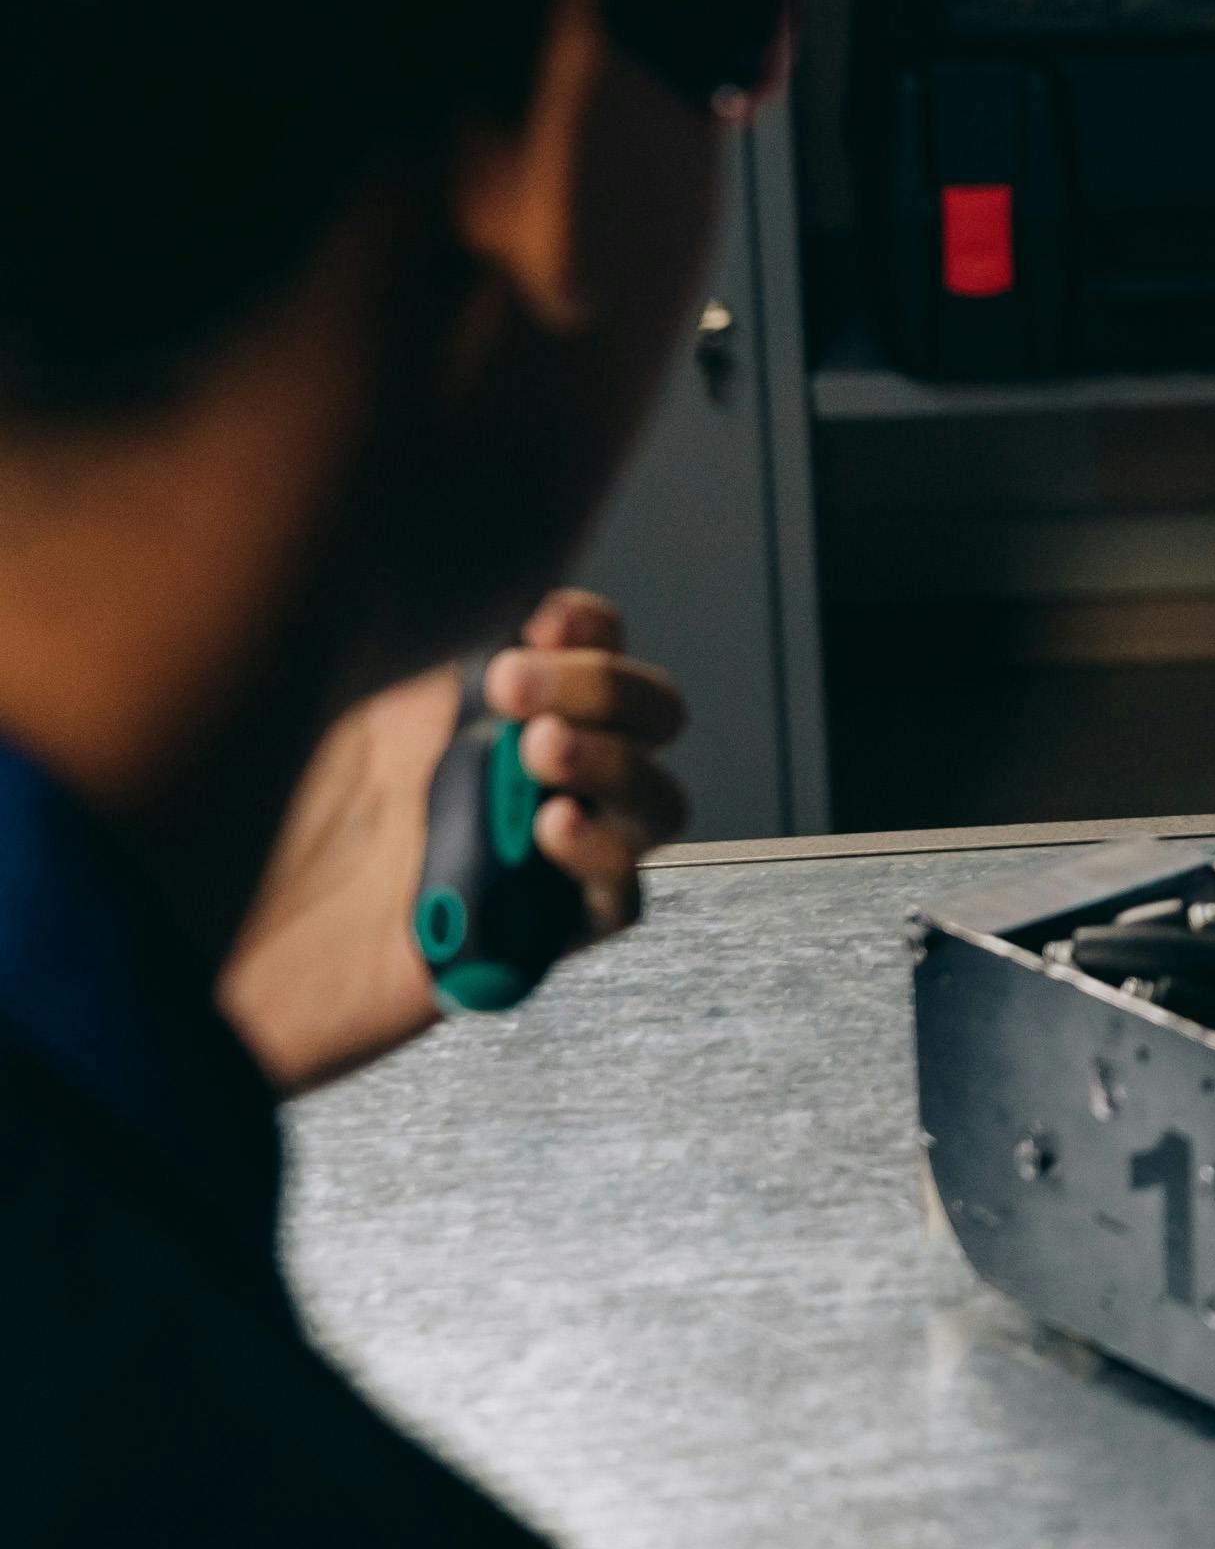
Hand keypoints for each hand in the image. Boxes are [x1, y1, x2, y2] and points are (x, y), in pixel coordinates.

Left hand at [219, 590, 691, 1094]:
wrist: (222, 962)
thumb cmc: (255, 836)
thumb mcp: (327, 706)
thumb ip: (408, 651)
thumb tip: (480, 587)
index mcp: (484, 711)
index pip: (592, 649)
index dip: (589, 631)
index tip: (546, 621)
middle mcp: (527, 779)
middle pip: (647, 715)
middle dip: (602, 688)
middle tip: (513, 693)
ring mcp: (540, 857)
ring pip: (656, 803)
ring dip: (617, 765)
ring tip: (540, 757)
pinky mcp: (539, 936)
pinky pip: (621, 899)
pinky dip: (603, 857)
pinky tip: (550, 832)